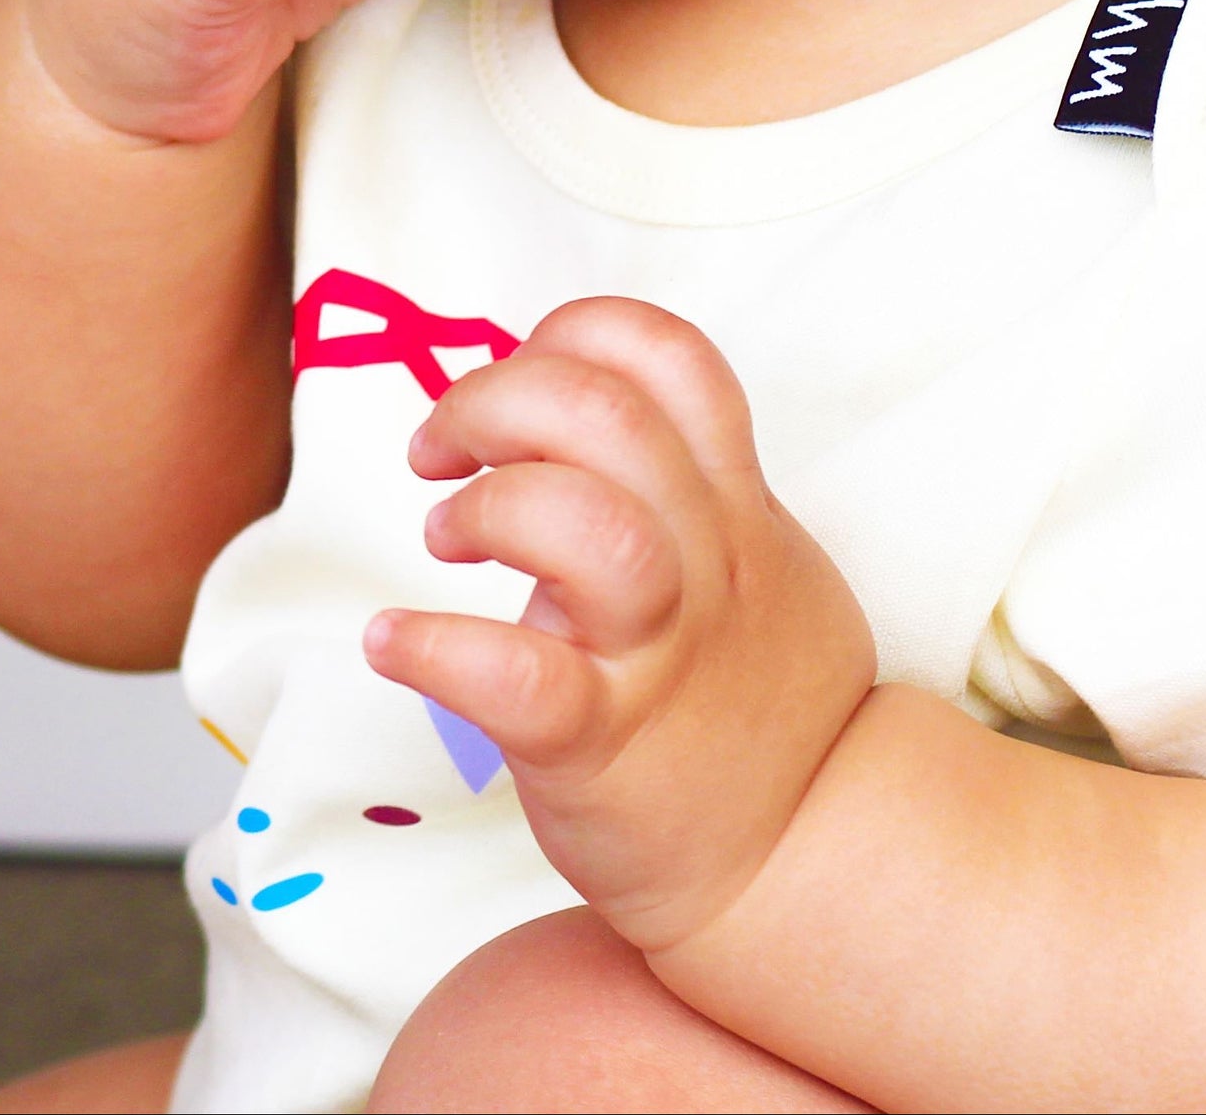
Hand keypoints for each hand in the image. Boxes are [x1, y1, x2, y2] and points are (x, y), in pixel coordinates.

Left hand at [362, 299, 874, 954]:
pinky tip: (392, 641)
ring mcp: (654, 655)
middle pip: (606, 416)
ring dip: (486, 508)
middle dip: (496, 398)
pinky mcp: (599, 746)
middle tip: (440, 447)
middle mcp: (703, 564)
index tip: (520, 377)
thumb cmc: (755, 699)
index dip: (571, 337)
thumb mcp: (760, 559)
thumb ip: (684, 479)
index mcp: (731, 507)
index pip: (667, 356)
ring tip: (446, 535)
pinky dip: (434, 648)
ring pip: (585, 525)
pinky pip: (518, 679)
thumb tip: (567, 396)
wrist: (814, 868)